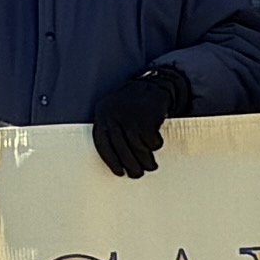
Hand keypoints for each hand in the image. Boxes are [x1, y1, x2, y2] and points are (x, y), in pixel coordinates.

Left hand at [89, 65, 188, 181]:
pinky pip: (151, 142)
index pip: (103, 145)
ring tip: (151, 166)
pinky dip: (156, 145)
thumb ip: (113, 133)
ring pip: (138, 149)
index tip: (120, 173)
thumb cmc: (133, 106)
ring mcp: (129, 118)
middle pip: (122, 151)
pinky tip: (157, 144)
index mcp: (102, 116)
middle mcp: (113, 117)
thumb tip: (121, 163)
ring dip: (147, 161)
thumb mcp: (115, 114)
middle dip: (132, 166)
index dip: (111, 161)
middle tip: (138, 174)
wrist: (152, 86)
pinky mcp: (146, 119)